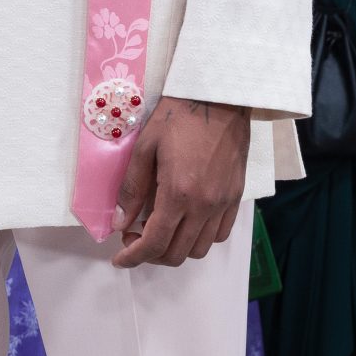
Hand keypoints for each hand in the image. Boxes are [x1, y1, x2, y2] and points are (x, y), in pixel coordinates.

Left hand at [112, 96, 248, 269]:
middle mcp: (205, 205)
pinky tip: (185, 222)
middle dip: (151, 255)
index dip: (133, 257)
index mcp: (179, 193)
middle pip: (177, 253)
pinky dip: (198, 238)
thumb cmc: (178, 116)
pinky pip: (219, 234)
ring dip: (175, 248)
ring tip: (159, 229)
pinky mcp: (236, 196)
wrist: (220, 96)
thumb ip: (132, 189)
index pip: (154, 243)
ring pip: (200, 249)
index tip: (119, 258)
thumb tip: (119, 222)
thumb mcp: (145, 148)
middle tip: (134, 236)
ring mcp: (224, 203)